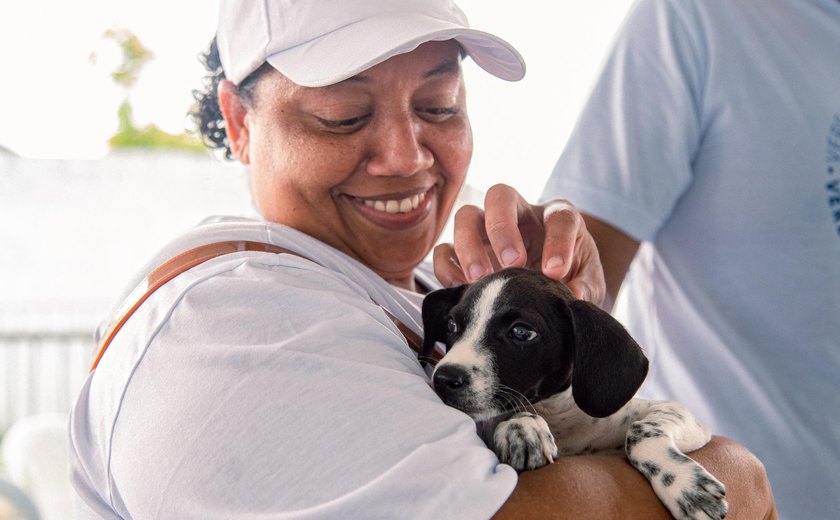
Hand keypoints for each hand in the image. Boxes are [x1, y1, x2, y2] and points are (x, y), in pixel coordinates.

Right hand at [433, 184, 605, 304]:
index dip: (557, 242)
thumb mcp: (587, 284)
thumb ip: (585, 287)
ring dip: (469, 245)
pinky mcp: (464, 253)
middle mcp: (519, 215)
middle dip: (502, 228)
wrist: (550, 290)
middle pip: (500, 196)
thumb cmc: (571, 280)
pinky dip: (447, 267)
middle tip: (512, 264)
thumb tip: (573, 295)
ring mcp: (487, 231)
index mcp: (556, 217)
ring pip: (466, 216)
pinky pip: (444, 250)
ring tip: (479, 278)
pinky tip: (462, 288)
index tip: (555, 272)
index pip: (558, 217)